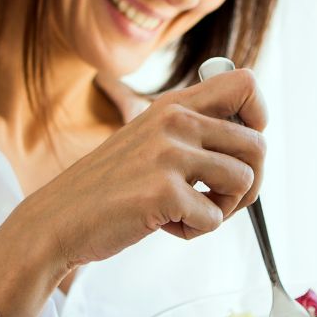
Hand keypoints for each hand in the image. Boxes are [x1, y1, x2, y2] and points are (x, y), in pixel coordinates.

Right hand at [0, 69, 265, 316]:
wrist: (58, 220)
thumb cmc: (109, 188)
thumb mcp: (148, 140)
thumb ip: (191, 130)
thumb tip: (252, 135)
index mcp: (173, 105)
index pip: (246, 84)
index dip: (258, 119)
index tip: (239, 151)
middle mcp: (175, 121)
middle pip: (257, 144)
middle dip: (249, 183)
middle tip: (219, 200)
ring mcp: (168, 155)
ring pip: (244, 182)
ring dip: (222, 210)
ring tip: (188, 212)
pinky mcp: (163, 192)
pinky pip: (214, 219)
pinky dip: (195, 232)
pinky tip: (164, 224)